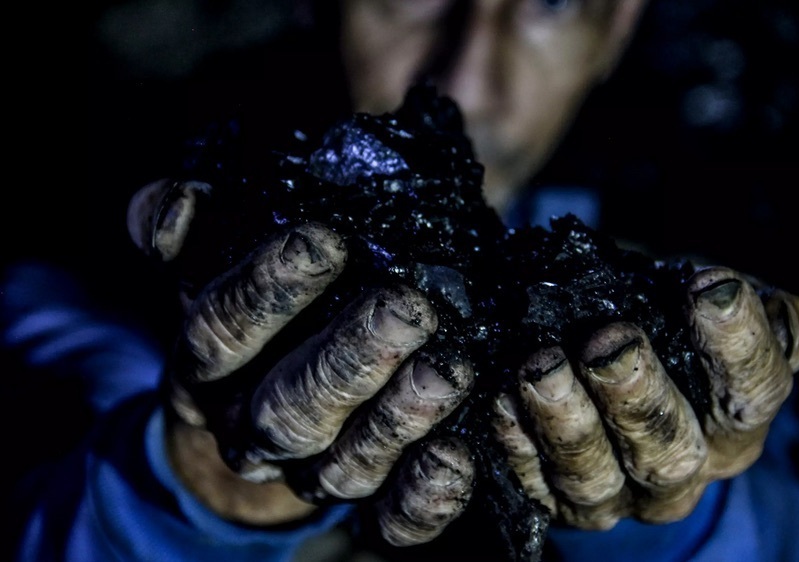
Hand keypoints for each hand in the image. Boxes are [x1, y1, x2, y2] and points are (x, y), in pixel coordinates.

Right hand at [127, 178, 474, 545]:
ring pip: (342, 464)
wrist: (257, 409)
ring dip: (397, 421)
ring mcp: (308, 474)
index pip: (222, 333)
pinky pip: (388, 520)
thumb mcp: (214, 267)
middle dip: (350, 358)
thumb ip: (191, 233)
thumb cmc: (254, 316)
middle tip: (406, 307)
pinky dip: (421, 496)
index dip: (267, 290)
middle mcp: (251, 432)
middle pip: (289, 407)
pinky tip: (456, 458)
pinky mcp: (362, 505)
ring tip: (446, 373)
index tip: (322, 241)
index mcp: (206, 372)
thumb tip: (178, 203)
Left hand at [490, 265, 798, 528]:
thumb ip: (747, 305)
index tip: (707, 286)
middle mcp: (679, 468)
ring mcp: (615, 492)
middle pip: (670, 450)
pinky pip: (532, 480)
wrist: (600, 352)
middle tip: (608, 341)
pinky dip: (515, 440)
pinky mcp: (555, 499)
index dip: (735, 345)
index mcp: (732, 422)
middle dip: (638, 396)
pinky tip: (502, 397)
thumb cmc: (663, 318)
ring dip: (565, 422)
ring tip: (542, 367)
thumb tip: (764, 303)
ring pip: (594, 475)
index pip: (752, 395)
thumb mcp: (707, 304)